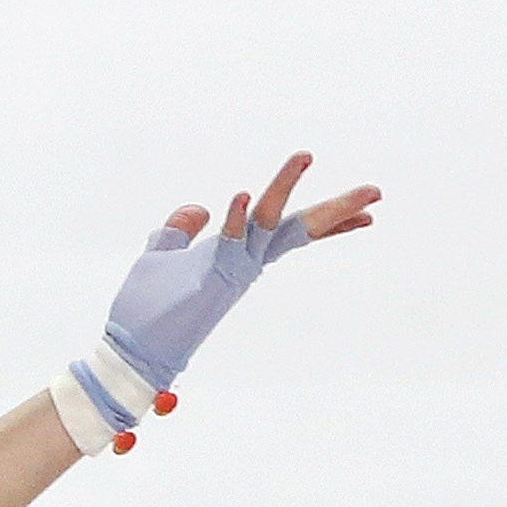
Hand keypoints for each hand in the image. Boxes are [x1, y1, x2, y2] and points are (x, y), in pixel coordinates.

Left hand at [102, 150, 382, 390]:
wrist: (129, 351)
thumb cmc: (145, 311)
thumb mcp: (161, 257)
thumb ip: (179, 230)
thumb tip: (199, 208)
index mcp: (238, 256)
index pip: (290, 231)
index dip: (328, 221)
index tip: (369, 212)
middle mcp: (244, 264)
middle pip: (297, 229)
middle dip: (336, 209)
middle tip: (376, 192)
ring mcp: (231, 271)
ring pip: (267, 224)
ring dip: (283, 188)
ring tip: (304, 155)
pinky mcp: (210, 278)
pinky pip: (228, 243)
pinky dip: (234, 218)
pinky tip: (243, 195)